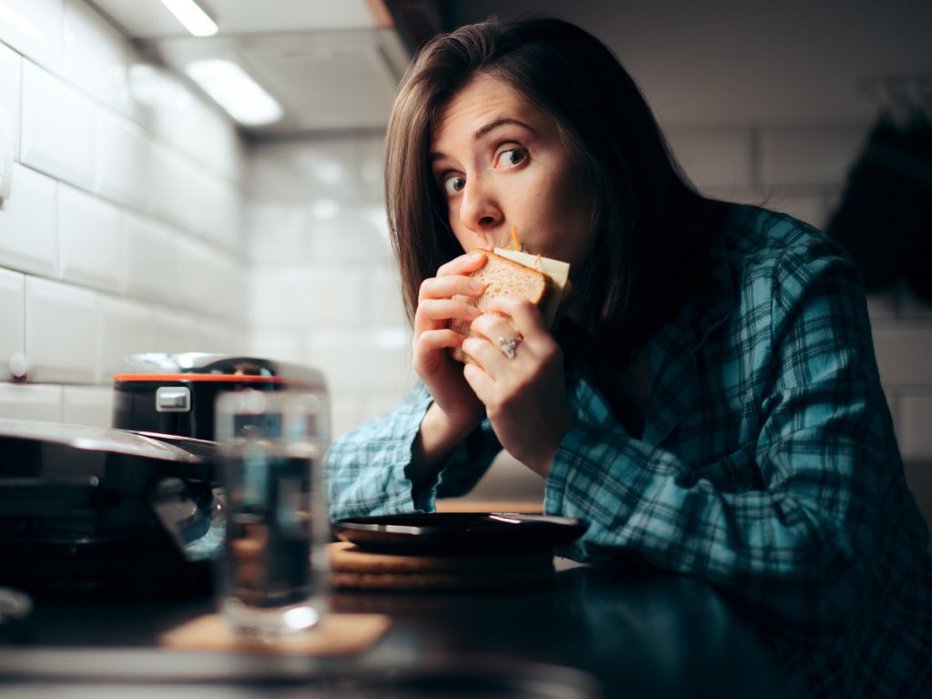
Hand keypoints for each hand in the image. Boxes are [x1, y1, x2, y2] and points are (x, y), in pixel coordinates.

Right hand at [412, 251, 487, 435]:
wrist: (471, 407)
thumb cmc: (488, 369)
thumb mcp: (496, 335)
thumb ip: (500, 313)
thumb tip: (528, 288)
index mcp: (447, 309)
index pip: (445, 275)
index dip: (460, 264)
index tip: (483, 258)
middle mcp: (432, 321)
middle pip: (430, 286)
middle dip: (455, 281)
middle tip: (480, 287)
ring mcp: (423, 339)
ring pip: (425, 308)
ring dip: (452, 306)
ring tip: (477, 313)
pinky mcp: (423, 361)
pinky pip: (426, 339)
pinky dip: (445, 336)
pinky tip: (464, 340)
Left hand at [459, 295, 573, 476]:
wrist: (551, 441)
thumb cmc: (546, 397)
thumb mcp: (550, 363)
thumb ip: (534, 338)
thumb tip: (509, 307)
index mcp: (548, 349)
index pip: (524, 307)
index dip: (503, 300)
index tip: (493, 303)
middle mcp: (533, 362)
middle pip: (493, 324)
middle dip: (479, 323)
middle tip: (475, 327)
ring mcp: (514, 383)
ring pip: (477, 347)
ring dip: (469, 346)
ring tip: (471, 350)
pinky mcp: (497, 401)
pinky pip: (471, 373)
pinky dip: (470, 372)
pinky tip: (475, 375)